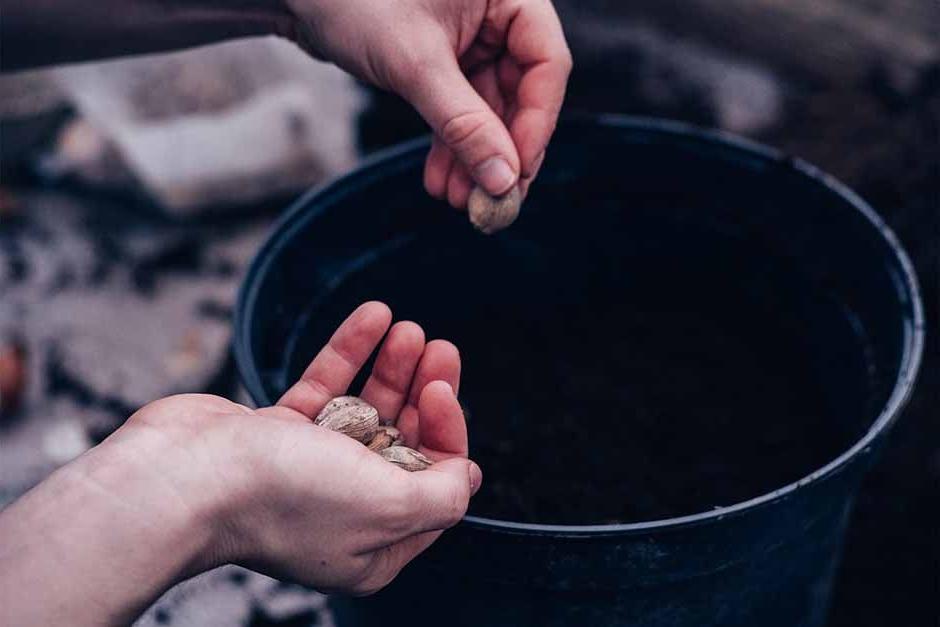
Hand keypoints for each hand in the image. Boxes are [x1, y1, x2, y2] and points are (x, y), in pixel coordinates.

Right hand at [123, 302, 478, 594]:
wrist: (182, 477)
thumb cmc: (285, 498)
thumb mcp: (389, 507)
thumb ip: (442, 496)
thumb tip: (467, 476)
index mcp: (375, 542)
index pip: (434, 482)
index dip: (449, 431)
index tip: (442, 389)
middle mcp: (344, 509)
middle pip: (404, 441)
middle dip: (426, 391)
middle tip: (440, 347)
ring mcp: (307, 470)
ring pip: (365, 410)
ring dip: (391, 366)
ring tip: (408, 328)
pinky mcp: (274, 435)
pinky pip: (323, 387)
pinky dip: (349, 352)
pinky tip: (374, 315)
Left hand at [290, 0, 571, 207]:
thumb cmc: (354, 0)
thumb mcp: (415, 64)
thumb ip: (463, 122)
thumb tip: (504, 181)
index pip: (547, 64)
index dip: (537, 124)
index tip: (517, 174)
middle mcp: (497, 13)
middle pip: (521, 94)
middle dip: (500, 152)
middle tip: (490, 203)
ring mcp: (472, 38)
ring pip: (489, 109)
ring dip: (474, 158)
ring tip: (457, 201)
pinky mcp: (445, 60)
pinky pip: (460, 109)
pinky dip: (450, 145)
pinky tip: (440, 181)